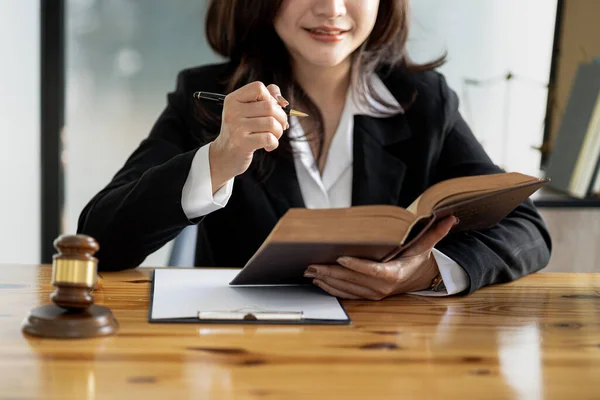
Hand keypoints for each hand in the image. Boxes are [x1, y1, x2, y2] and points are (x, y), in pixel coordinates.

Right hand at [209, 81, 289, 192]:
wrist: (225, 155)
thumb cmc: (241, 131)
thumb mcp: (248, 111)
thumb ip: (266, 99)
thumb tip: (283, 100)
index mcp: (233, 99)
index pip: (259, 88)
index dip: (271, 98)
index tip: (271, 110)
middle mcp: (232, 111)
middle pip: (270, 106)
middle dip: (281, 117)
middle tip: (279, 126)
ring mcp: (236, 127)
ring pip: (271, 123)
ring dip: (279, 132)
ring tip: (273, 137)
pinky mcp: (242, 143)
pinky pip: (269, 138)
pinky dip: (274, 143)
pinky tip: (268, 146)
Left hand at [304, 216, 458, 299]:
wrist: (418, 279)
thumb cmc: (417, 259)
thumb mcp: (425, 245)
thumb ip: (436, 232)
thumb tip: (450, 217)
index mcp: (394, 274)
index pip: (373, 270)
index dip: (356, 266)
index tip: (340, 259)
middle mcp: (382, 288)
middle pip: (353, 280)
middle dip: (330, 272)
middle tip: (312, 263)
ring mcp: (374, 294)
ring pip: (346, 288)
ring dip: (327, 280)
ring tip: (310, 271)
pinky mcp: (367, 297)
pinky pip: (346, 294)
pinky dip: (331, 289)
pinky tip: (319, 282)